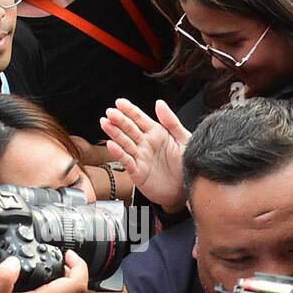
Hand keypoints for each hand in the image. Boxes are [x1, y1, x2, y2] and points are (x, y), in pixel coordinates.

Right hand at [101, 99, 190, 213]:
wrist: (186, 190)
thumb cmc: (185, 166)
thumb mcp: (184, 140)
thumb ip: (172, 122)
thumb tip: (160, 103)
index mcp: (156, 134)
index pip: (140, 119)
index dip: (130, 110)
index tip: (120, 102)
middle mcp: (146, 144)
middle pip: (129, 129)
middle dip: (119, 120)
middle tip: (110, 112)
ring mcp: (140, 157)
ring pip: (124, 143)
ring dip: (114, 133)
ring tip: (106, 123)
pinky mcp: (138, 172)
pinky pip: (127, 161)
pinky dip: (119, 153)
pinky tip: (112, 145)